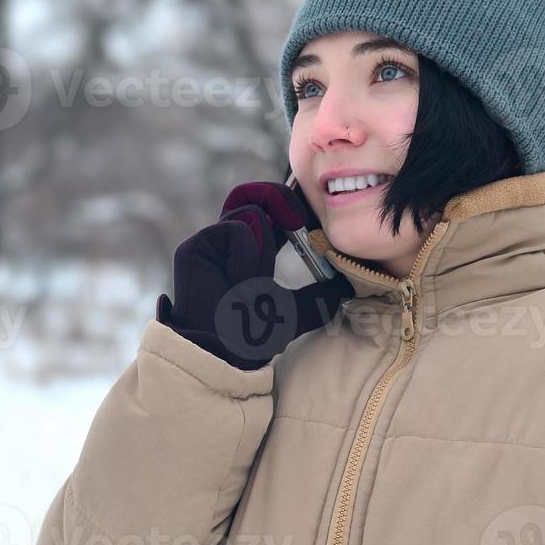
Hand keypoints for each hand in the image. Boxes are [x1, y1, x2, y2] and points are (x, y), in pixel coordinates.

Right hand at [156, 181, 352, 369]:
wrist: (226, 351)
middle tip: (299, 221)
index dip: (290, 202)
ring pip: (249, 212)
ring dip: (263, 244)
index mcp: (249, 250)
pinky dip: (247, 254)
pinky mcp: (196, 246)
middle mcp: (227, 242)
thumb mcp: (296, 310)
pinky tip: (237, 281)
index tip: (312, 216)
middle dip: (281, 198)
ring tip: (256, 278)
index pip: (269, 208)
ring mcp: (210, 242)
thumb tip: (348, 286)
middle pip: (253, 193)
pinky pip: (236, 230)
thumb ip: (319, 295)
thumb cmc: (253, 335)